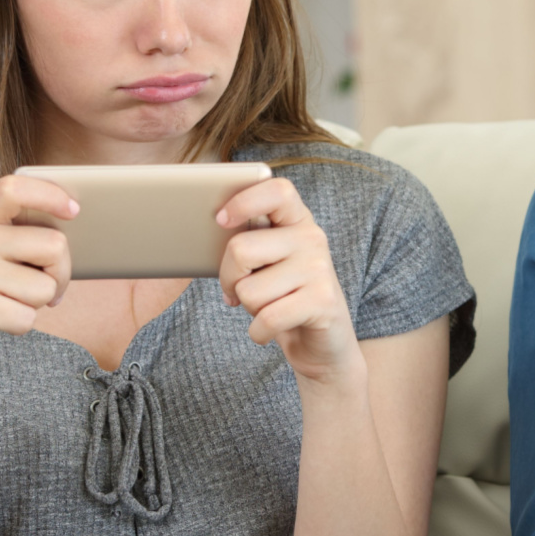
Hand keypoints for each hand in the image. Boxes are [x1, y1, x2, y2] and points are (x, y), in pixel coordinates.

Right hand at [0, 175, 75, 377]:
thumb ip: (28, 230)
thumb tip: (75, 219)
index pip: (14, 190)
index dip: (49, 195)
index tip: (74, 210)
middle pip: (54, 245)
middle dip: (60, 271)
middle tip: (43, 281)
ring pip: (45, 286)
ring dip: (38, 301)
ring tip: (11, 299)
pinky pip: (28, 317)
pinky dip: (23, 323)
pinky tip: (1, 318)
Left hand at [216, 177, 360, 386]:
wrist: (324, 344)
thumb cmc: (283, 298)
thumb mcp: (267, 264)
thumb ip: (249, 242)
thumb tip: (210, 231)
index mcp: (297, 220)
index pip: (276, 191)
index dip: (244, 201)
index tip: (220, 220)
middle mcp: (312, 238)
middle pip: (240, 249)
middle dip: (228, 278)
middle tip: (240, 290)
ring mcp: (320, 269)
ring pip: (249, 290)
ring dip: (249, 309)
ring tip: (269, 307)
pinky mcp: (323, 302)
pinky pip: (267, 318)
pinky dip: (258, 332)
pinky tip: (269, 330)